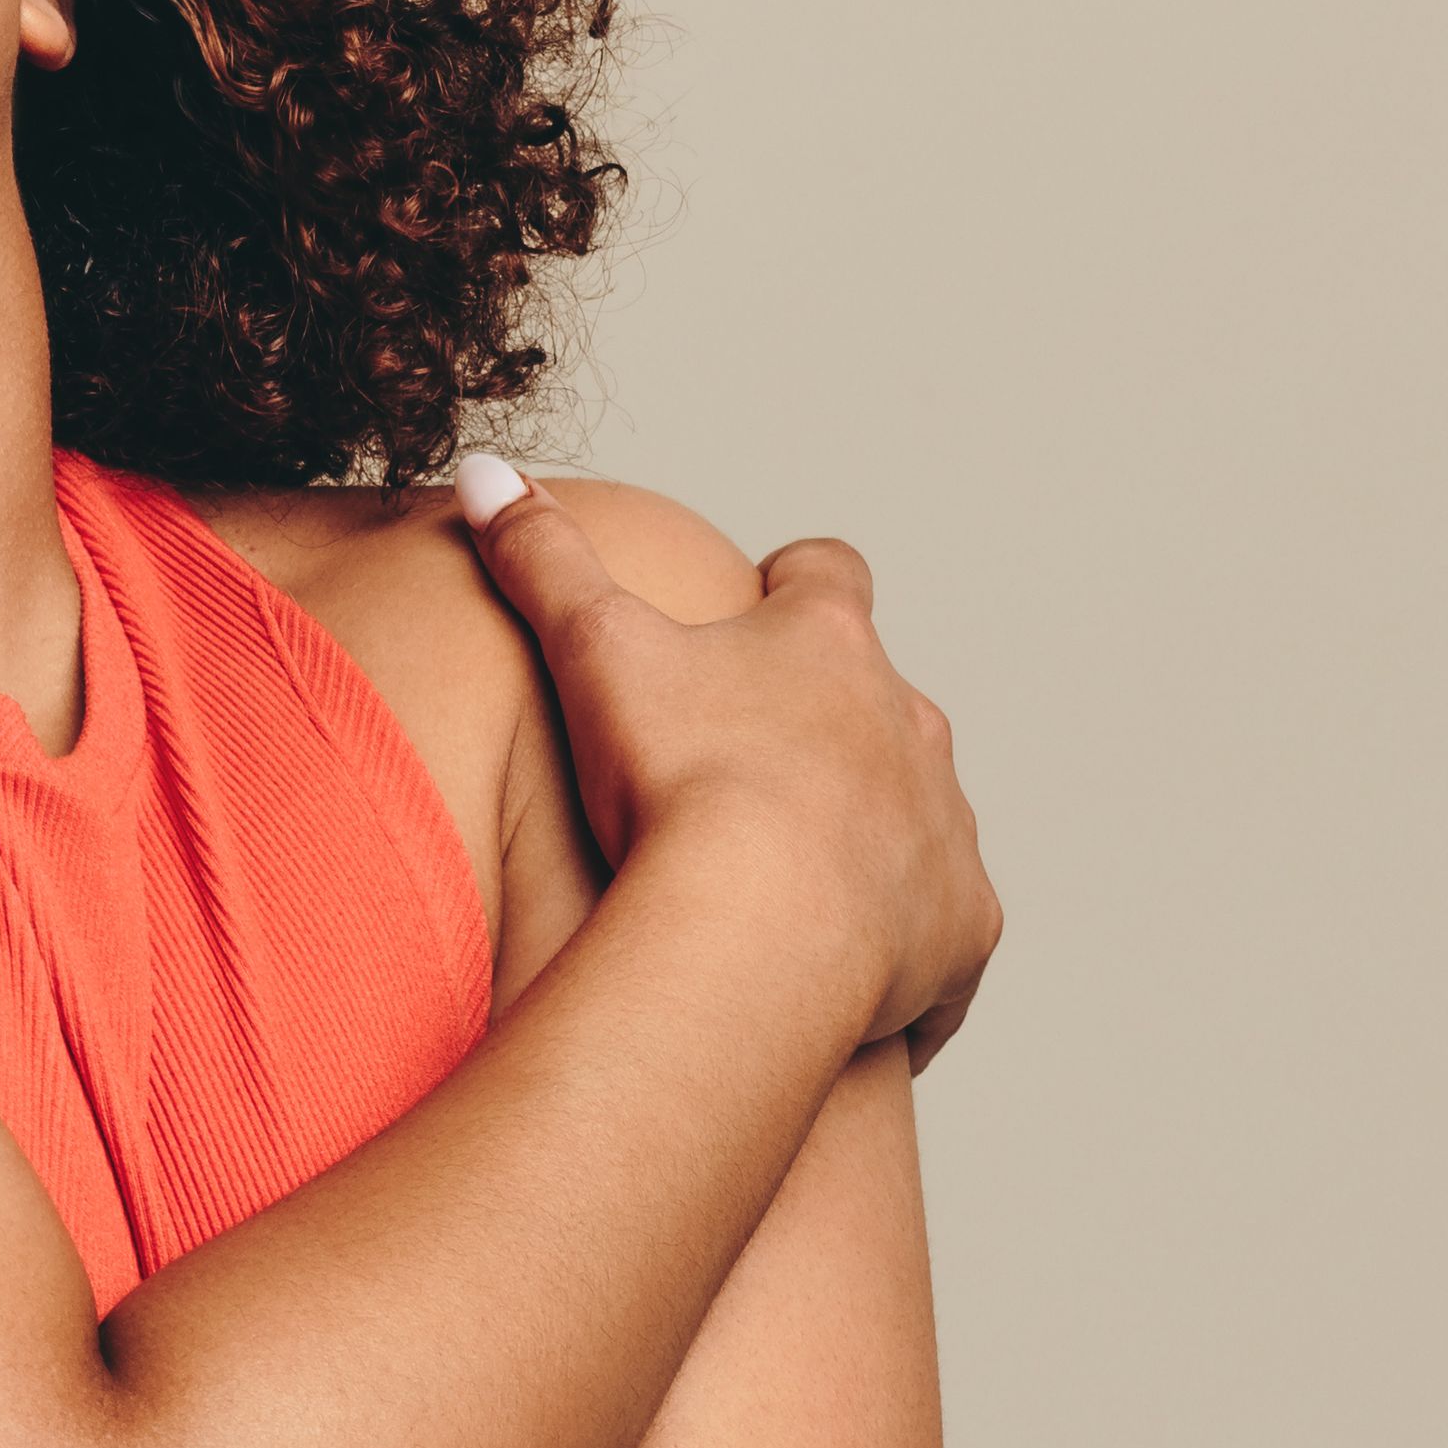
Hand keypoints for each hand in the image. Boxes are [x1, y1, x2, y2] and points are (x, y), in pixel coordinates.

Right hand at [451, 464, 997, 1069]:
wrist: (760, 931)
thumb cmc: (677, 782)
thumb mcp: (590, 650)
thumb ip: (542, 559)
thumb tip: (487, 470)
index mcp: (827, 645)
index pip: (829, 575)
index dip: (793, 582)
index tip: (760, 598)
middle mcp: (910, 724)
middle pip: (883, 701)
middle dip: (831, 725)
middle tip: (752, 766)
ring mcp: (944, 827)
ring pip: (920, 812)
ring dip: (870, 832)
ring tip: (793, 881)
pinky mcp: (960, 927)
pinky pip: (948, 934)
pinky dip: (909, 947)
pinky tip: (853, 977)